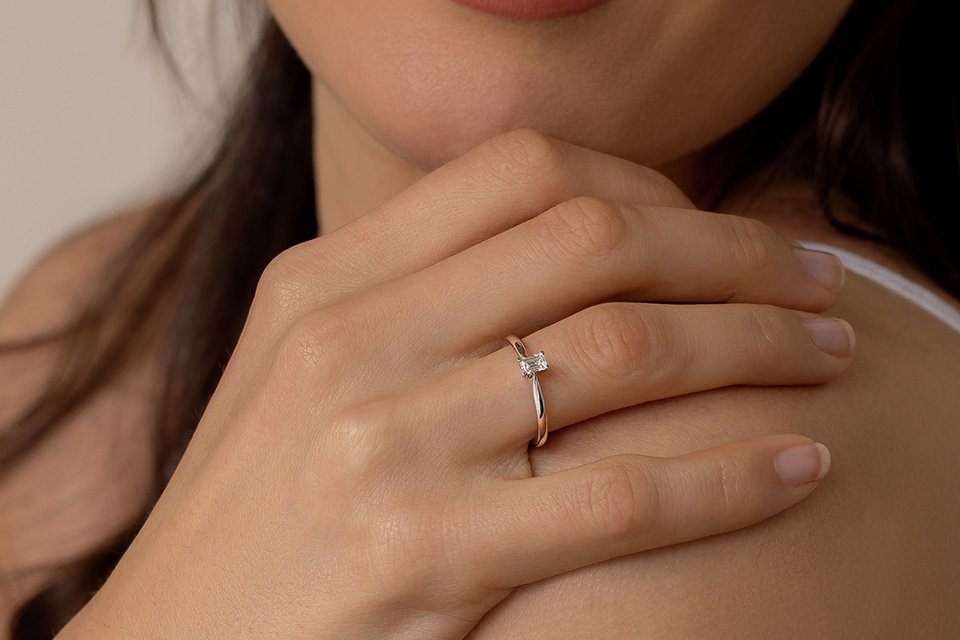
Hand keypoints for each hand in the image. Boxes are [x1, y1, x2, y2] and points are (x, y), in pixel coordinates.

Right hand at [59, 130, 848, 639]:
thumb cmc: (256, 514)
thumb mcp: (306, 371)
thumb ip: (415, 300)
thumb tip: (569, 255)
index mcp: (324, 280)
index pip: (520, 172)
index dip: (645, 183)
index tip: (712, 228)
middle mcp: (349, 339)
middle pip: (591, 238)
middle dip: (732, 249)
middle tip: (813, 281)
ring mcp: (380, 442)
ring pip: (625, 350)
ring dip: (756, 345)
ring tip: (828, 357)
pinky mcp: (415, 555)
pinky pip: (620, 495)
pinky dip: (730, 476)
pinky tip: (796, 467)